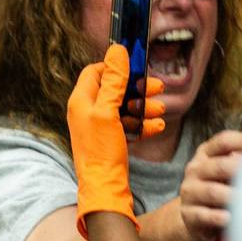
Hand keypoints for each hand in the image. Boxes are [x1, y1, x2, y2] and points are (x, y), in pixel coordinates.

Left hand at [68, 44, 164, 237]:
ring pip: (125, 107)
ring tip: (160, 109)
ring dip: (144, 106)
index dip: (115, 67)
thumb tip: (117, 51)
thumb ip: (113, 82)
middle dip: (137, 87)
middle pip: (114, 89)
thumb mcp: (108, 112)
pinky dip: (143, 124)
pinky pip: (129, 125)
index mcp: (81, 101)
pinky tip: (157, 126)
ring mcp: (99, 127)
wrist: (105, 189)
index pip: (95, 72)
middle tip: (157, 87)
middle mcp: (88, 112)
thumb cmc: (101, 151)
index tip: (135, 66)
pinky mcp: (111, 141)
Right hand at [179, 102, 241, 240]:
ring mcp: (190, 192)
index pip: (223, 140)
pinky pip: (202, 215)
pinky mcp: (189, 215)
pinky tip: (230, 219)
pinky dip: (216, 218)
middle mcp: (196, 169)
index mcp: (208, 152)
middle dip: (239, 168)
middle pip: (218, 165)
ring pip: (211, 191)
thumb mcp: (234, 157)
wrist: (197, 217)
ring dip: (230, 195)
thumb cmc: (223, 181)